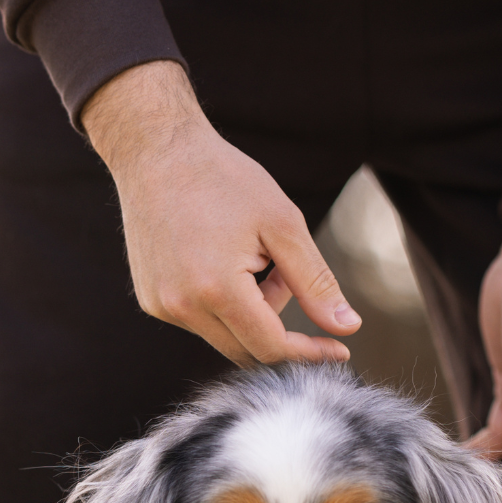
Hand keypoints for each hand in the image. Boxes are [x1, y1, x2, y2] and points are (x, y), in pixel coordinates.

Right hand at [81, 61, 360, 365]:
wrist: (155, 150)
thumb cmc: (224, 179)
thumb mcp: (283, 225)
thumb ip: (316, 283)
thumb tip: (349, 328)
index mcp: (217, 290)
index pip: (272, 347)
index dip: (310, 352)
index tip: (340, 350)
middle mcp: (183, 307)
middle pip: (249, 351)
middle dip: (278, 325)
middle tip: (283, 274)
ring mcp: (163, 306)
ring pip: (226, 338)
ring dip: (252, 314)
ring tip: (253, 259)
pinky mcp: (152, 301)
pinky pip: (201, 322)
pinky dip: (223, 306)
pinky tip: (221, 261)